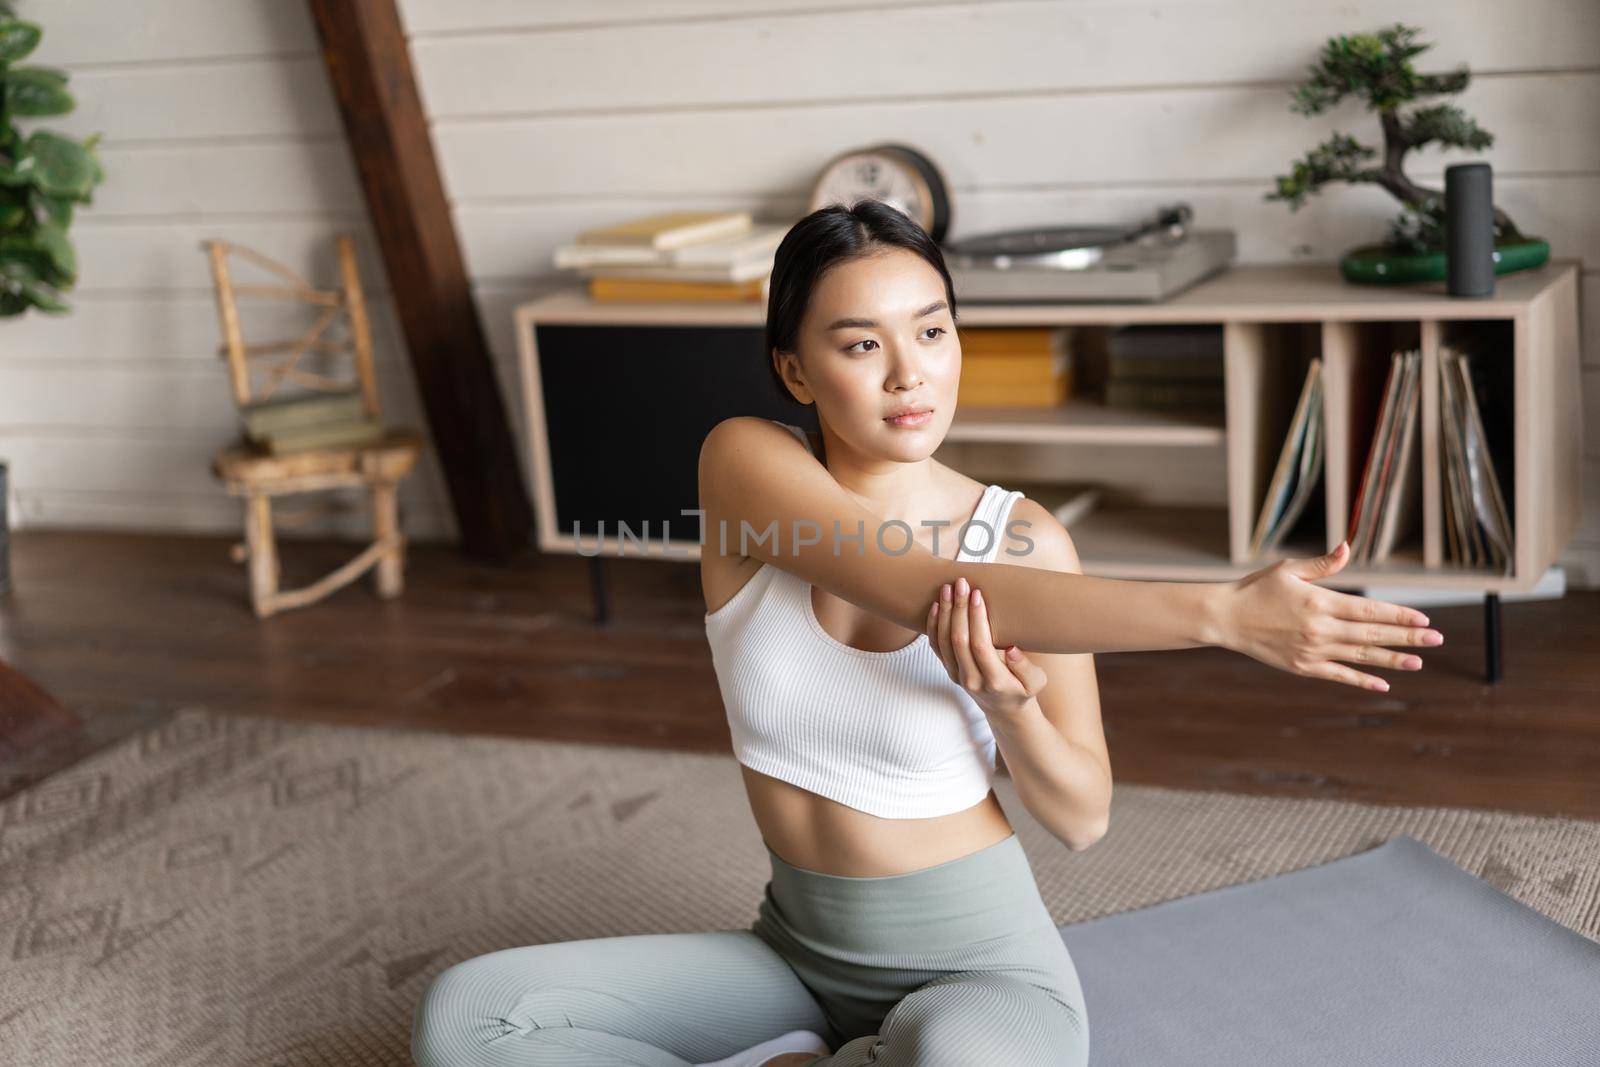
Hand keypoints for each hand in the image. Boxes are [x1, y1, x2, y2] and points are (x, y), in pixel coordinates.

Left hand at [927, 575, 1049, 718]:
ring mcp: (956, 676)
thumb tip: (1012, 650)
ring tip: (947, 589)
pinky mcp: (948, 670)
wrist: (1003, 710)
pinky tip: (936, 606)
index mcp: (994, 681)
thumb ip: (1026, 668)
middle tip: (961, 583)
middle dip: (959, 609)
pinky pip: (936, 647)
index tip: (978, 595)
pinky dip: (934, 625)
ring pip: (943, 642)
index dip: (976, 619)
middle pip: (958, 641)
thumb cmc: (1023, 690)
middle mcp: (971, 680)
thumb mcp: (1036, 683)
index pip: (980, 646)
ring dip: (944, 613)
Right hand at [1217, 541, 1441, 691]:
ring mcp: (1312, 650)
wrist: (1226, 618)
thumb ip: (1322, 565)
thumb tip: (1347, 548)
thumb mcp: (1288, 570)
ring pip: (1361, 655)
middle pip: (1372, 633)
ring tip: (1418, 662)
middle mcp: (1320, 628)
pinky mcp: (1303, 666)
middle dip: (1407, 637)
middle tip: (1436, 639)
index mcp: (1320, 602)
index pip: (1370, 609)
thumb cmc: (1257, 589)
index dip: (1399, 615)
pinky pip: (1338, 675)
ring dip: (1392, 659)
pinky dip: (1361, 680)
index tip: (1423, 619)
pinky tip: (1382, 684)